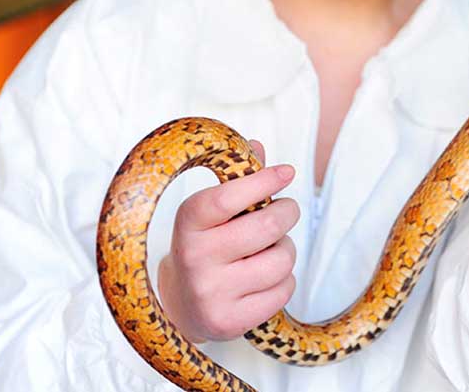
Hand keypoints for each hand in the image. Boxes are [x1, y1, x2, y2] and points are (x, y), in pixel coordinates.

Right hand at [157, 140, 299, 341]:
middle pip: (268, 226)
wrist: (182, 305)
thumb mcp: (211, 212)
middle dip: (286, 213)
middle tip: (284, 212)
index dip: (262, 181)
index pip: (227, 198)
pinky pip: (284, 290)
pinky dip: (284, 281)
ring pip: (281, 259)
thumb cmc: (206, 245)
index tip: (286, 172)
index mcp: (188, 223)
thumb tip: (257, 146)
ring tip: (269, 250)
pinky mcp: (230, 322)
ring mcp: (211, 292)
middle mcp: (195, 258)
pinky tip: (264, 279)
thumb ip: (236, 178)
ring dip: (285, 250)